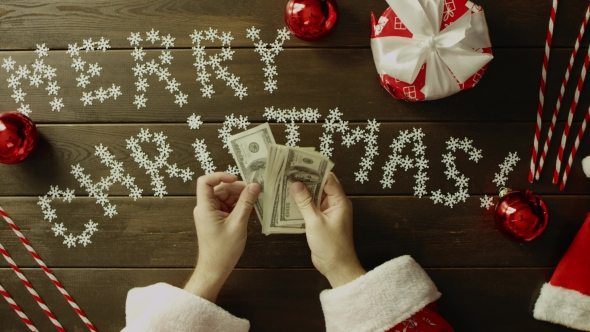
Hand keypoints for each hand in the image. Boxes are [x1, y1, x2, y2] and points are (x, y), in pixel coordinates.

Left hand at [184, 172, 260, 301]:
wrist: (215, 269)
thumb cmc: (223, 250)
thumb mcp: (238, 224)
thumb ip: (246, 203)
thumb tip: (254, 186)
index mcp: (205, 207)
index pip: (205, 182)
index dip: (220, 176)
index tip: (236, 179)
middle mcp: (205, 208)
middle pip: (220, 189)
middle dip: (237, 189)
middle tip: (253, 193)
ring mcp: (211, 214)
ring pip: (226, 197)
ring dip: (240, 199)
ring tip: (255, 204)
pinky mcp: (217, 220)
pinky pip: (228, 207)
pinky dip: (239, 207)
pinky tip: (251, 212)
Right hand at [291, 172, 365, 287]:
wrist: (336, 267)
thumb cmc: (331, 246)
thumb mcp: (315, 222)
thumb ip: (305, 203)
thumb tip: (296, 184)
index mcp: (339, 202)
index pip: (328, 179)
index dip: (315, 170)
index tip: (300, 164)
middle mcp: (335, 205)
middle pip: (321, 186)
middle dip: (306, 180)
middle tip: (290, 173)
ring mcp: (329, 213)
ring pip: (315, 197)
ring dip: (303, 192)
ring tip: (286, 184)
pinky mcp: (322, 221)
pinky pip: (312, 208)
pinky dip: (302, 205)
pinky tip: (289, 202)